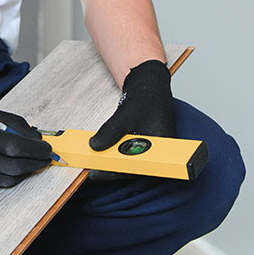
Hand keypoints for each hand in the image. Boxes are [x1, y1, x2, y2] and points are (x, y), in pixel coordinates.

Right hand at [0, 109, 52, 194]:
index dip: (36, 150)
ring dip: (24, 172)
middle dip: (36, 164)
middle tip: (45, 159)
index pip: (16, 147)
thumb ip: (16, 125)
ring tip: (30, 164)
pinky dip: (7, 177)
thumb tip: (39, 140)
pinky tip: (7, 168)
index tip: (48, 149)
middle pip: (15, 167)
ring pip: (9, 180)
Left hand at [87, 60, 175, 179]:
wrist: (150, 82)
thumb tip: (95, 146)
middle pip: (134, 166)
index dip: (116, 172)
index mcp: (162, 144)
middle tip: (91, 167)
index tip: (97, 173)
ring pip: (131, 159)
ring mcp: (152, 146)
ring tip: (94, 158)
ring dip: (114, 158)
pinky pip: (130, 151)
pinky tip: (104, 148)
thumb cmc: (147, 95)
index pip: (139, 167)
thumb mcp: (126, 114)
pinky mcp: (145, 141)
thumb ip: (111, 131)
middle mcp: (159, 149)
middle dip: (113, 166)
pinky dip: (116, 150)